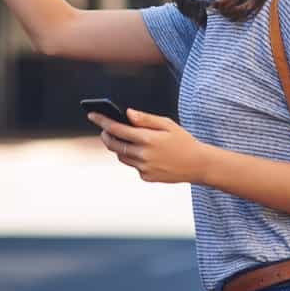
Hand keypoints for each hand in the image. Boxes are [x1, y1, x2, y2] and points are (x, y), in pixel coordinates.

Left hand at [87, 108, 208, 183]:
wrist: (198, 164)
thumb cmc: (183, 140)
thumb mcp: (167, 124)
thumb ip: (145, 119)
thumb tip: (126, 113)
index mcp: (147, 139)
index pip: (117, 129)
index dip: (102, 121)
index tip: (91, 115)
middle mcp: (143, 155)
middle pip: (114, 144)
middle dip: (106, 135)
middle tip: (104, 128)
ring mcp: (144, 168)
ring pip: (121, 156)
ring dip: (118, 146)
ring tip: (119, 138)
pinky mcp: (147, 177)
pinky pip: (133, 165)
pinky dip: (133, 157)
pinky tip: (142, 152)